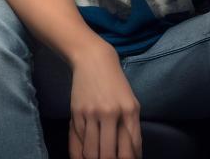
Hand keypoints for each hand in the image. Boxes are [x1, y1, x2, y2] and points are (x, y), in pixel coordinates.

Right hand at [69, 44, 141, 158]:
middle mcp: (111, 113)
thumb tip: (133, 157)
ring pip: (91, 151)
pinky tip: (85, 150)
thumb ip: (132, 131)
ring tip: (95, 157)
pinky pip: (78, 139)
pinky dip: (81, 149)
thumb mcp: (130, 104)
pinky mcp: (76, 111)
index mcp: (129, 112)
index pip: (130, 151)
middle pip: (109, 155)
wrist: (92, 59)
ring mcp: (91, 112)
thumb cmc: (115, 84)